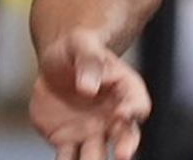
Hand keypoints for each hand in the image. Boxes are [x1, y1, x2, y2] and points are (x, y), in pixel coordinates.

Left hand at [30, 29, 150, 159]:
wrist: (54, 63)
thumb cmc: (76, 50)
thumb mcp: (82, 44)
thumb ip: (88, 60)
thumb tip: (87, 87)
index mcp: (125, 90)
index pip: (137, 103)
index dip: (134, 110)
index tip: (124, 114)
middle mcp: (113, 117)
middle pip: (125, 135)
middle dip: (126, 146)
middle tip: (123, 154)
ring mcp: (91, 132)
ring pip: (97, 153)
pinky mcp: (67, 141)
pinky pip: (67, 157)